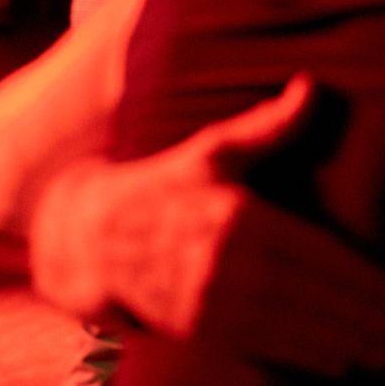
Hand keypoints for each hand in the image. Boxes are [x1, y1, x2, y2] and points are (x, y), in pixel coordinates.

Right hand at [29, 74, 384, 376]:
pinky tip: (335, 358)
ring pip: (301, 332)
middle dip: (368, 318)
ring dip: (347, 343)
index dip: (371, 282)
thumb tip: (310, 87)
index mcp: (240, 215)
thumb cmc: (158, 187)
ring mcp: (211, 300)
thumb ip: (267, 126)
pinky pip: (267, 348)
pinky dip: (307, 357)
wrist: (89, 233)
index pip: (328, 259)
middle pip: (322, 301)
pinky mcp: (198, 329)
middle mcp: (227, 262)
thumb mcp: (209, 150)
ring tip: (377, 346)